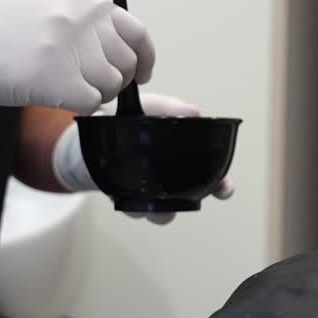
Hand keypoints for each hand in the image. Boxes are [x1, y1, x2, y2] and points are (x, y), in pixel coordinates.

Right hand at [0, 0, 154, 113]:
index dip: (144, 58)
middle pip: (127, 64)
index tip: (142, 74)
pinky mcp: (54, 79)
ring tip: (64, 89)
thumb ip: (82, 23)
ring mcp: (68, 49)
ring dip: (94, 96)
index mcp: (79, 3)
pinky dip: (79, 107)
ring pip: (111, 85)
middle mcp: (79, 21)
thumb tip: (120, 49)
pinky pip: (92, 103)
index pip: (135, 31)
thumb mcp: (45, 8)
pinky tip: (55, 98)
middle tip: (88, 87)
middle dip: (114, 81)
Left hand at [50, 92, 234, 224]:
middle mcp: (171, 178)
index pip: (211, 174)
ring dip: (162, 211)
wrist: (93, 131)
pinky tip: (128, 198)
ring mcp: (151, 191)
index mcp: (184, 156)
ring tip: (153, 201)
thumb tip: (194, 112)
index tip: (224, 188)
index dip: (221, 184)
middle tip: (198, 199)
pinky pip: (136, 211)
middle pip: (195, 197)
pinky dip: (134, 208)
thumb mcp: (150, 106)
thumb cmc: (130, 117)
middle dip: (198, 200)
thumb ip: (170, 108)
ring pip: (164, 211)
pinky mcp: (128, 199)